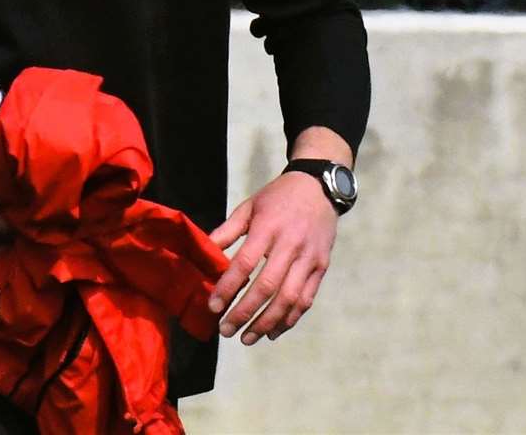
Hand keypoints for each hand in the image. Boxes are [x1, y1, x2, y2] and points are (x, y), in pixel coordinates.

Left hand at [207, 171, 337, 344]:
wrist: (319, 187)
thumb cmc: (278, 197)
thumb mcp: (249, 206)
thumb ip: (227, 231)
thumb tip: (204, 253)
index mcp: (268, 227)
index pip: (245, 264)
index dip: (228, 288)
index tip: (213, 307)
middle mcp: (290, 244)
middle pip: (267, 287)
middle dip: (244, 313)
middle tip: (226, 330)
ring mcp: (309, 258)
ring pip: (289, 299)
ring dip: (267, 323)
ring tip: (247, 338)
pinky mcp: (321, 267)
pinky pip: (306, 299)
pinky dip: (290, 319)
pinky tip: (273, 331)